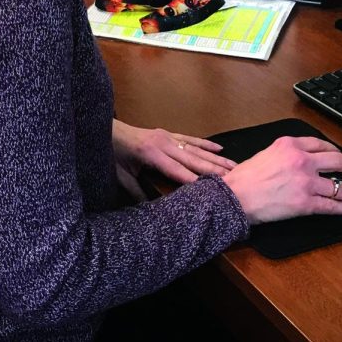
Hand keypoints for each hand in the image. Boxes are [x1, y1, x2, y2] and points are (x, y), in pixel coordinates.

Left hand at [112, 119, 236, 199]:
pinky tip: (219, 149)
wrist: (108, 130)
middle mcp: (164, 143)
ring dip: (215, 158)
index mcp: (151, 154)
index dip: (194, 180)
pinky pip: (191, 139)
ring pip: (196, 149)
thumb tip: (151, 211)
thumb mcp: (121, 176)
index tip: (211, 190)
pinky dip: (206, 144)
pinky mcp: (169, 134)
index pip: (177, 170)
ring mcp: (168, 137)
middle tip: (233, 177)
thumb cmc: (113, 154)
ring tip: (233, 165)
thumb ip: (136, 192)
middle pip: (193, 158)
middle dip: (213, 169)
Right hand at [222, 136, 341, 224]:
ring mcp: (305, 182)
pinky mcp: (305, 203)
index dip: (336, 150)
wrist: (235, 197)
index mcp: (290, 144)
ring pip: (339, 186)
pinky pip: (332, 205)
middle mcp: (302, 160)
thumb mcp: (267, 152)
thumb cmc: (245, 178)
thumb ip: (287, 152)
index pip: (321, 144)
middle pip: (338, 161)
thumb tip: (305, 159)